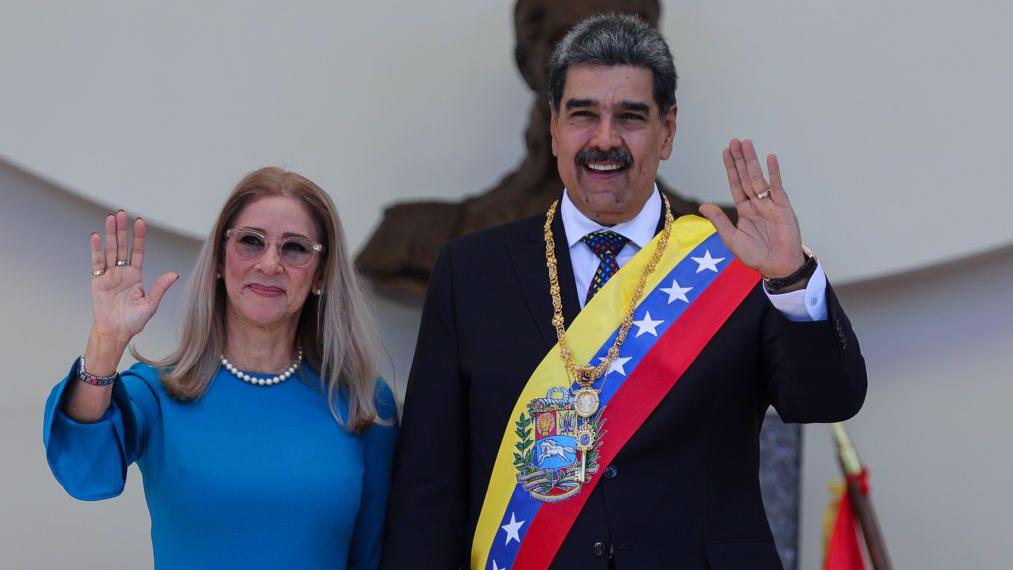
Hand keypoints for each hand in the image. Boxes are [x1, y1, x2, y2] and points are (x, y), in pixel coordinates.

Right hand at [89, 210, 177, 343]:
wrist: (116, 332)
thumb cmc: (134, 321)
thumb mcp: (151, 303)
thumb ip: (160, 287)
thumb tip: (174, 274)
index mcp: (136, 275)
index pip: (137, 251)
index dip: (138, 237)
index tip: (139, 222)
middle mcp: (122, 272)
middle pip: (121, 246)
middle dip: (121, 229)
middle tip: (121, 212)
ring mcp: (109, 275)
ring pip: (109, 250)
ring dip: (109, 234)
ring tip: (109, 218)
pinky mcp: (98, 281)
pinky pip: (97, 262)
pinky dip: (95, 249)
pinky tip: (95, 236)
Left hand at [698, 138, 804, 277]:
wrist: (777, 266)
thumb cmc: (755, 255)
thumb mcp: (732, 239)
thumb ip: (719, 221)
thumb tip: (702, 206)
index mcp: (744, 210)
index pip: (735, 184)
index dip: (731, 168)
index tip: (725, 152)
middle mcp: (756, 203)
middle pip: (746, 176)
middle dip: (740, 159)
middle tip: (735, 141)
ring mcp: (770, 203)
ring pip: (758, 178)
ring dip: (752, 161)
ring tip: (746, 144)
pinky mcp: (783, 207)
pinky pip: (776, 186)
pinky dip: (773, 172)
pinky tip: (769, 158)